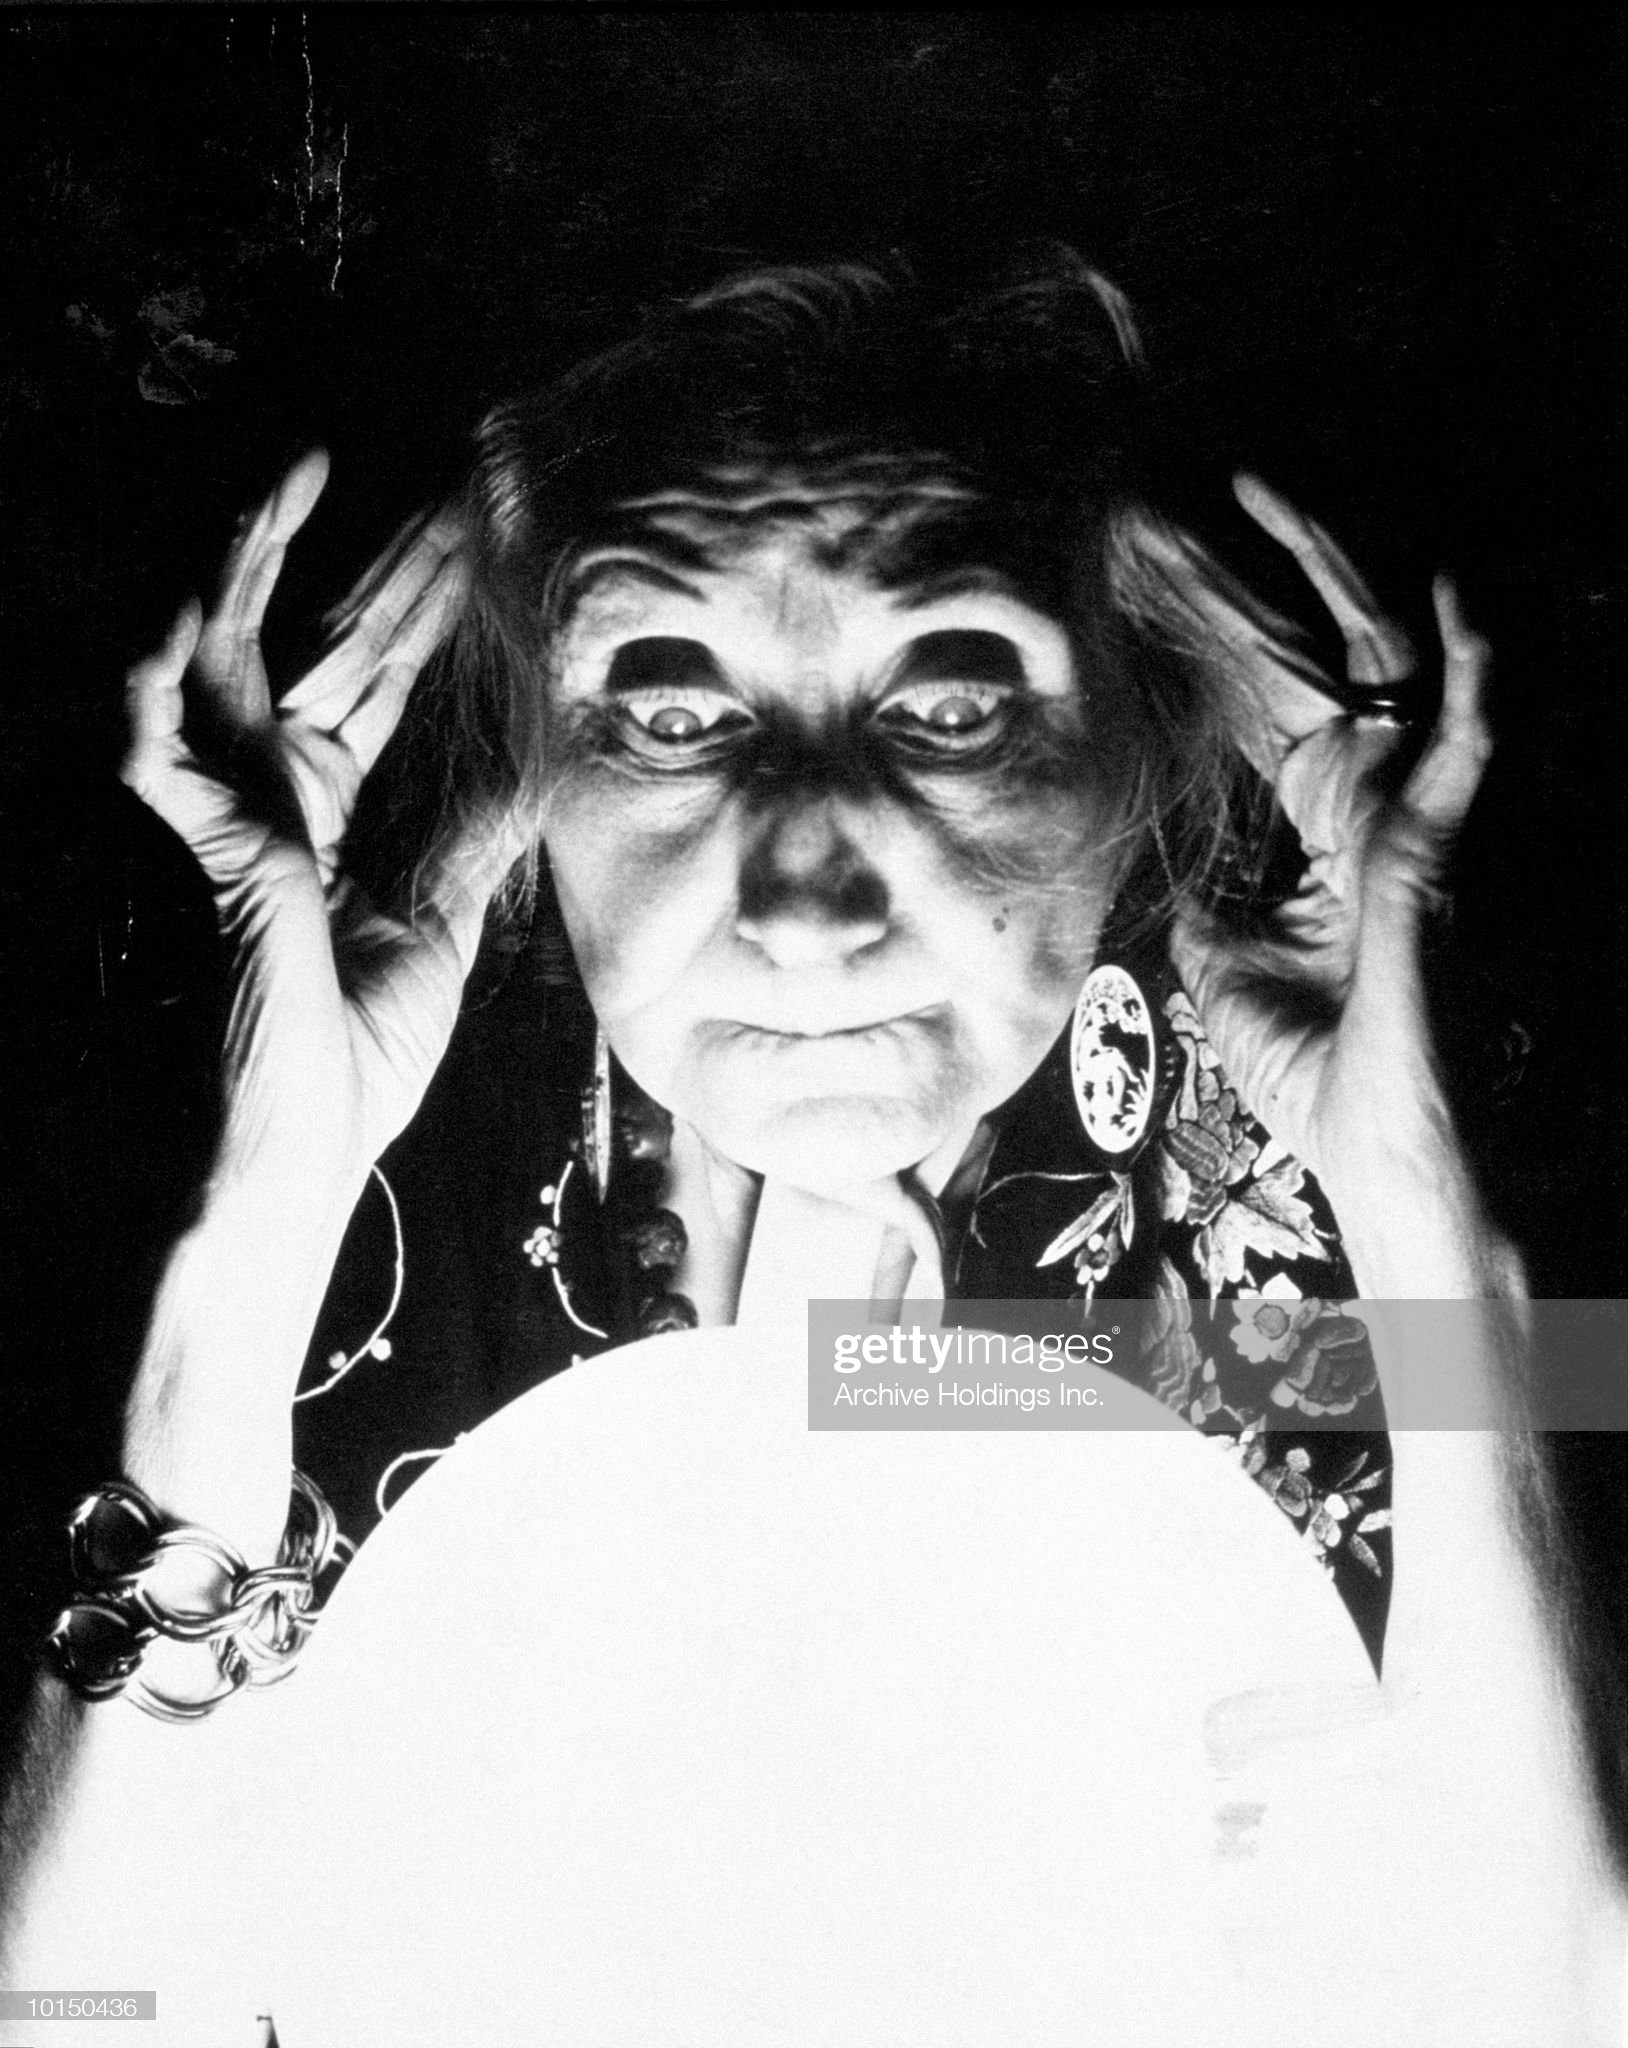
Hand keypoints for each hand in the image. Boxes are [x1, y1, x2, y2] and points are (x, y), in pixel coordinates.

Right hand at [121, 452, 515, 1194]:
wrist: (276, 1170)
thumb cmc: (338, 1073)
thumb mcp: (432, 941)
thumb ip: (472, 851)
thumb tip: (544, 776)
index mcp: (322, 815)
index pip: (378, 682)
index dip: (424, 607)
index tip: (481, 534)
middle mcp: (262, 798)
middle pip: (316, 648)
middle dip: (375, 561)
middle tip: (441, 478)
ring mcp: (217, 818)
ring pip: (220, 655)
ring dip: (254, 559)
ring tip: (299, 474)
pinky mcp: (189, 853)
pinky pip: (154, 739)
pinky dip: (164, 666)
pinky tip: (202, 596)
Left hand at [1148, 476, 1491, 1199]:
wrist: (1380, 1159)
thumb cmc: (1318, 1079)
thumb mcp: (1230, 980)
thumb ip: (1214, 908)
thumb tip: (1190, 863)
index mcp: (1329, 841)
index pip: (1278, 711)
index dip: (1228, 644)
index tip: (1164, 581)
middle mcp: (1376, 815)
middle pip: (1328, 666)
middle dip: (1271, 580)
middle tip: (1206, 504)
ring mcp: (1410, 830)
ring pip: (1388, 673)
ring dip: (1338, 581)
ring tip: (1275, 499)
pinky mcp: (1435, 860)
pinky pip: (1465, 751)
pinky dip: (1471, 675)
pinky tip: (1457, 604)